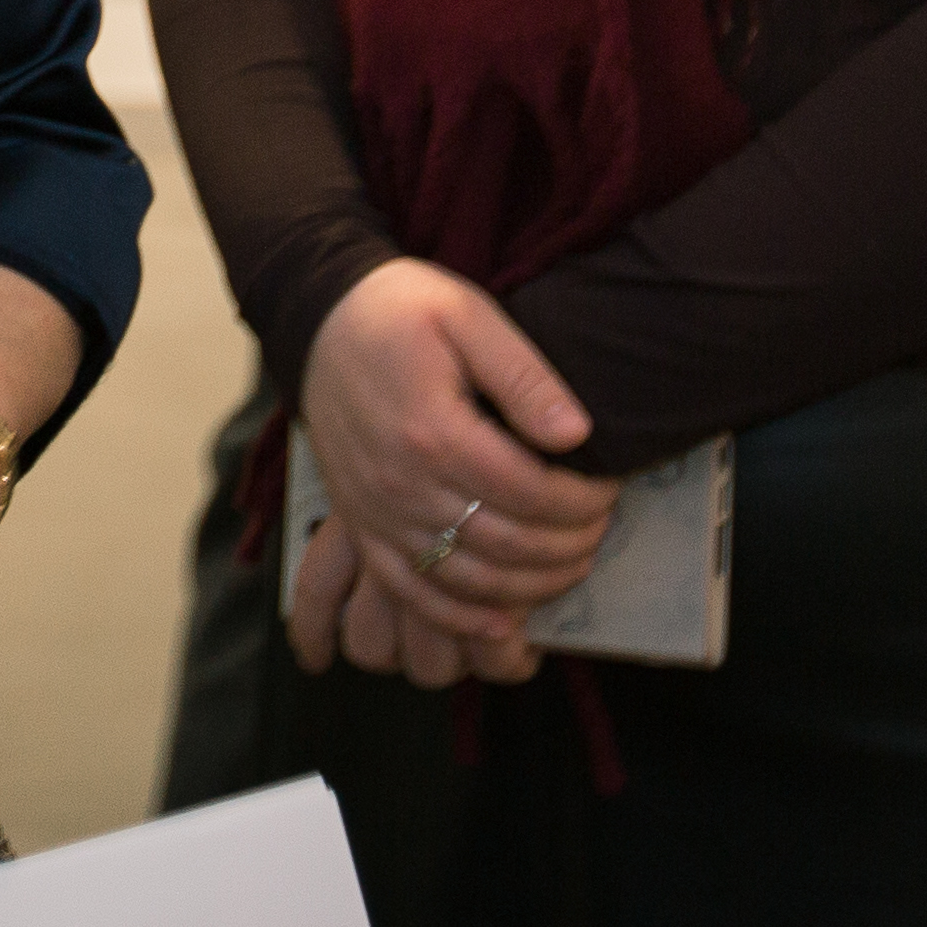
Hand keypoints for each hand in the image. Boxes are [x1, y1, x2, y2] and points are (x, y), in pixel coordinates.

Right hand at [296, 261, 618, 661]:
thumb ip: (525, 376)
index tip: (609, 488)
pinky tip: (503, 617)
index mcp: (434, 430)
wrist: (317, 316)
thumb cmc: (399, 308)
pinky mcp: (359, 524)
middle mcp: (402, 483)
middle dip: (568, 545)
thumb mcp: (467, 315)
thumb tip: (578, 435)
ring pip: (467, 580)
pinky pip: (411, 590)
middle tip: (600, 528)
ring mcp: (376, 512)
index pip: (530, 492)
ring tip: (570, 564)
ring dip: (530, 587)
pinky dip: (461, 617)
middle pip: (505, 544)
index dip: (582, 501)